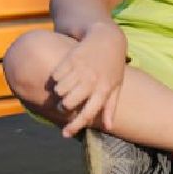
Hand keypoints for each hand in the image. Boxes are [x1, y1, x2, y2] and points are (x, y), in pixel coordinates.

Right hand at [51, 23, 127, 137]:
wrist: (107, 39)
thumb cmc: (113, 66)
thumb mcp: (117, 85)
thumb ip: (111, 106)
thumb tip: (109, 126)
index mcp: (104, 89)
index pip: (88, 112)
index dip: (75, 125)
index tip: (65, 134)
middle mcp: (92, 80)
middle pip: (68, 103)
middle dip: (64, 106)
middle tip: (66, 104)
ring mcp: (80, 69)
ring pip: (59, 90)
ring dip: (60, 92)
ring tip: (66, 88)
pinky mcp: (70, 59)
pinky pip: (55, 76)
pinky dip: (56, 78)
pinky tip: (64, 75)